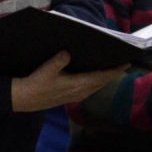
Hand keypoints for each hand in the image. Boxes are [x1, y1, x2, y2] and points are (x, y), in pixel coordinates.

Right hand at [11, 51, 127, 111]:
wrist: (26, 98)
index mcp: (77, 84)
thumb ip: (59, 60)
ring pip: (95, 87)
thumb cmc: (36, 83)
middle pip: (101, 83)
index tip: (125, 64)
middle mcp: (80, 92)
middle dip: (112, 75)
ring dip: (104, 79)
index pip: (101, 77)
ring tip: (111, 71)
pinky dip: (95, 83)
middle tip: (122, 65)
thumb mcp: (47, 69)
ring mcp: (75, 96)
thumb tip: (68, 53)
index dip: (114, 71)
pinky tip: (94, 79)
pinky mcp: (70, 97)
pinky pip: (89, 89)